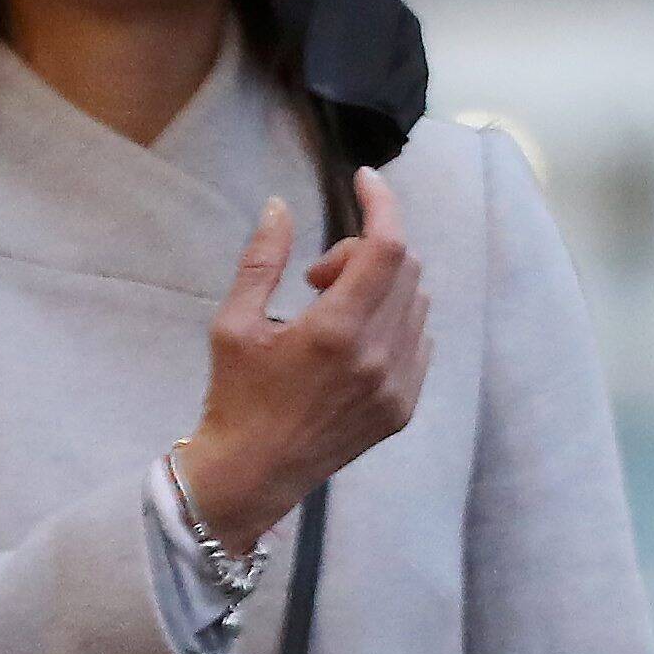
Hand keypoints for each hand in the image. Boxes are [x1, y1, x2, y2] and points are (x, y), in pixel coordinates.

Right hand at [173, 166, 430, 552]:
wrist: (253, 473)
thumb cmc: (235, 397)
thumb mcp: (234, 324)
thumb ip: (263, 260)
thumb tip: (279, 206)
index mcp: (336, 332)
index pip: (386, 246)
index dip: (382, 203)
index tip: (364, 180)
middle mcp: (378, 357)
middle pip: (405, 266)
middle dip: (363, 251)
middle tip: (316, 277)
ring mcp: (398, 385)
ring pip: (417, 300)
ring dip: (381, 285)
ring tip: (330, 312)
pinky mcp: (404, 406)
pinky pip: (420, 339)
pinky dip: (395, 320)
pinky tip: (353, 340)